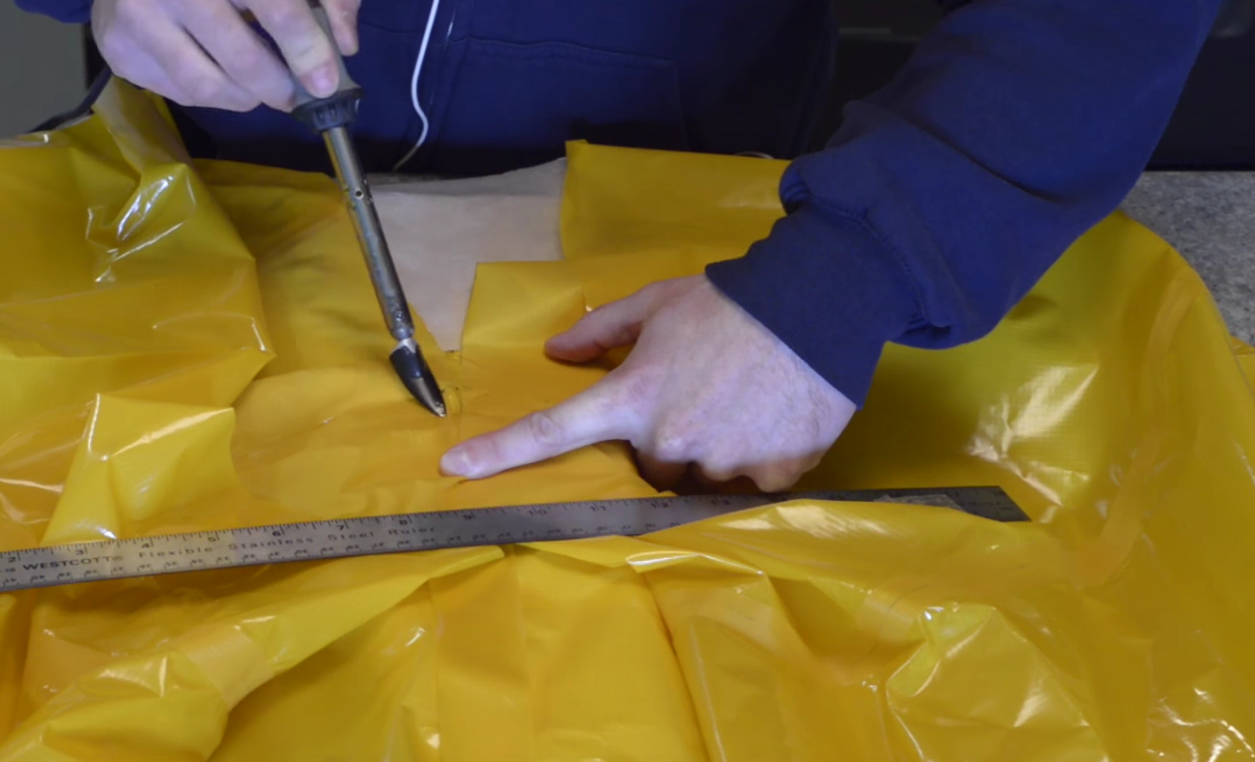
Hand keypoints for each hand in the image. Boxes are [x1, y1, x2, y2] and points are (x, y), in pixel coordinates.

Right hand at [92, 0, 359, 111]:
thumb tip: (346, 44)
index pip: (274, 6)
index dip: (307, 48)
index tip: (326, 81)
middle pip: (240, 57)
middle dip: (278, 85)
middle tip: (294, 93)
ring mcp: (135, 16)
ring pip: (207, 85)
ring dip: (246, 97)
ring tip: (260, 86)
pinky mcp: (117, 47)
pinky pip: (179, 92)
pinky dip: (212, 93)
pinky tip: (219, 71)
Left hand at [440, 274, 855, 490]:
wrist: (818, 304)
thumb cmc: (727, 301)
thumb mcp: (653, 303)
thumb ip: (600, 331)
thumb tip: (555, 349)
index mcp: (630, 397)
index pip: (551, 431)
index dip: (500, 454)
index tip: (454, 471)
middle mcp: (667, 441)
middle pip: (646, 465)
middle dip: (662, 439)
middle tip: (695, 394)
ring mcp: (720, 462)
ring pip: (697, 478)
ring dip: (709, 451)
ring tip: (738, 402)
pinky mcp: (772, 472)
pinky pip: (749, 481)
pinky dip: (756, 455)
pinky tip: (771, 416)